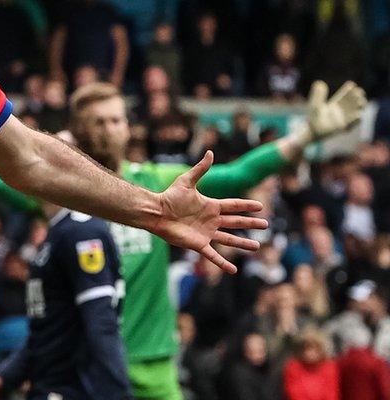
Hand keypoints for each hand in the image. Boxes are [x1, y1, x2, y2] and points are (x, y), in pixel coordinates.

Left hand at [152, 151, 266, 273]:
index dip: (246, 206)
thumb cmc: (169, 197)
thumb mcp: (186, 181)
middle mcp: (211, 220)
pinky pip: (213, 255)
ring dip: (242, 244)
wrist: (156, 212)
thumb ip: (200, 169)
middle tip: (266, 226)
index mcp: (210, 206)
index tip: (260, 206)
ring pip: (229, 240)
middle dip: (250, 224)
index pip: (233, 205)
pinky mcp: (198, 244)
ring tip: (257, 247)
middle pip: (235, 222)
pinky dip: (222, 263)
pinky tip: (233, 270)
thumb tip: (210, 152)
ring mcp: (206, 233)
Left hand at [306, 80, 366, 140]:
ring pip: (356, 111)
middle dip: (358, 96)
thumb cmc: (313, 118)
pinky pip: (351, 123)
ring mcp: (343, 118)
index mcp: (335, 104)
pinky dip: (355, 119)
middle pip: (353, 102)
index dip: (349, 90)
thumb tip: (319, 82)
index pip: (345, 95)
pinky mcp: (343, 127)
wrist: (311, 131)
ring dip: (360, 106)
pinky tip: (358, 114)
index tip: (351, 84)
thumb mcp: (315, 104)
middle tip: (359, 91)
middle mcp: (341, 110)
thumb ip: (317, 94)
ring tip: (361, 101)